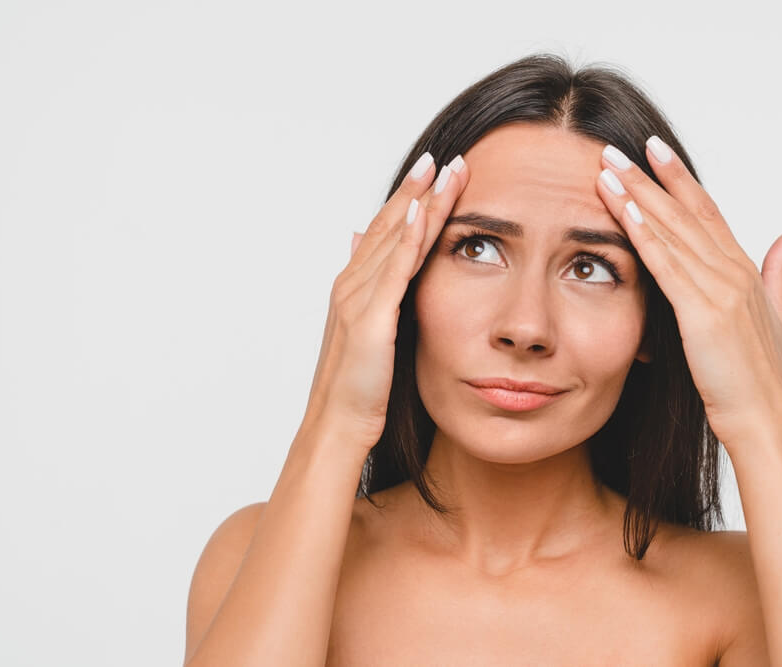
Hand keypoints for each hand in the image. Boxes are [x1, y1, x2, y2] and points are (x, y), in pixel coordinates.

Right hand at [301, 152, 469, 453]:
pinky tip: (423, 211)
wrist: (337, 423)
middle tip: (442, 158)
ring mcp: (359, 298)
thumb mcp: (366, 333)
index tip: (431, 173)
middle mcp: (352, 284)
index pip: (383, 233)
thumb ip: (368, 290)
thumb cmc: (355, 388)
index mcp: (353, 287)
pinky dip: (407, 238)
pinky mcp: (371, 318)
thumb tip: (358, 246)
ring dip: (419, 202)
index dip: (406, 200)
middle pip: (388, 226)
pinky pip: (394, 270)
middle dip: (415, 190)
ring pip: (393, 239)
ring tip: (443, 172)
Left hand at [595, 138, 781, 447]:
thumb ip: (781, 270)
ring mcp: (719, 289)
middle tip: (614, 147)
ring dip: (637, 196)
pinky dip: (644, 235)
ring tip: (606, 168)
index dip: (678, 179)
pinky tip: (623, 211)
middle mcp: (732, 270)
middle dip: (648, 177)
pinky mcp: (703, 312)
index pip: (706, 210)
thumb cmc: (761, 375)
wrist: (765, 417)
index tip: (652, 150)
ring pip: (671, 230)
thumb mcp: (777, 315)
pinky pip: (667, 265)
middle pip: (684, 211)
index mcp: (742, 269)